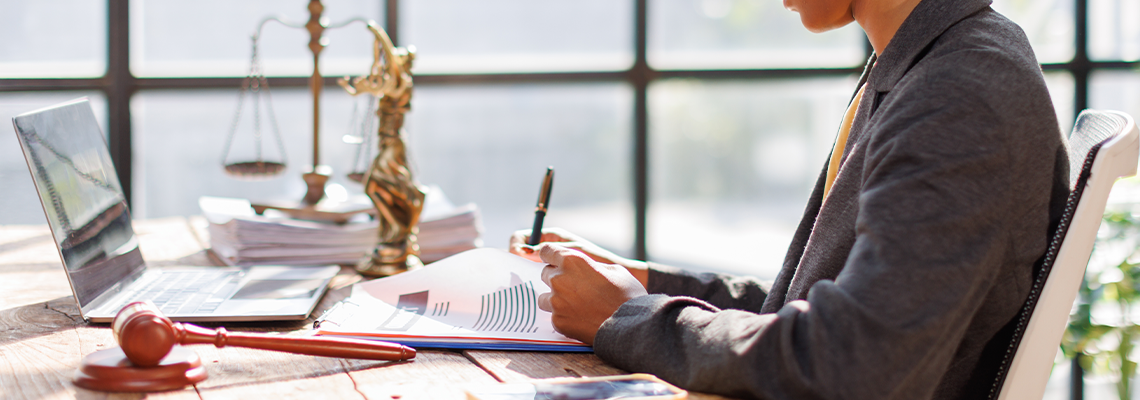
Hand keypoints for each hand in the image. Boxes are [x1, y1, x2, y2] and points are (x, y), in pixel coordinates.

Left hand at [534, 243, 648, 344]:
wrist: (629, 326)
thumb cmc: (626, 295)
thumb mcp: (614, 270)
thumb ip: (592, 265)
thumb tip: (584, 268)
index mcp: (572, 261)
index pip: (546, 251)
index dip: (550, 256)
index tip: (553, 261)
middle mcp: (559, 279)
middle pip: (545, 274)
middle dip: (557, 278)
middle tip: (575, 287)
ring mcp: (556, 301)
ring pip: (545, 296)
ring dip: (556, 298)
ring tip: (576, 304)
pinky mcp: (557, 321)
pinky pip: (553, 315)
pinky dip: (563, 316)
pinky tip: (579, 317)